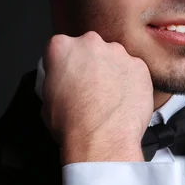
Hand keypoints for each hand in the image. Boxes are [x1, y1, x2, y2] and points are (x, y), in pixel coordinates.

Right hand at [41, 32, 153, 163]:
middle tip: (90, 88)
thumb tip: (62, 85)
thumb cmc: (74, 125)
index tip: (70, 75)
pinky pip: (134, 70)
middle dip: (91, 64)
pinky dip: (130, 82)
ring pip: (114, 58)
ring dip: (112, 72)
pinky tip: (123, 100)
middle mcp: (90, 44)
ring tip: (108, 98)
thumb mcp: (46, 101)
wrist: (103, 140)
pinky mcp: (139, 65)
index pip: (61, 47)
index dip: (65, 64)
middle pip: (90, 48)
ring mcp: (117, 53)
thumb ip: (56, 81)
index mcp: (62, 48)